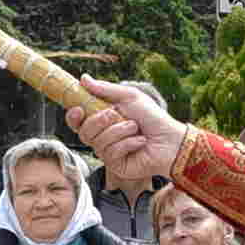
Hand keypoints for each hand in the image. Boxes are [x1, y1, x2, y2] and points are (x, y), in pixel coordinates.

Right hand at [66, 78, 188, 183]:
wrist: (171, 139)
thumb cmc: (152, 117)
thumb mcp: (129, 97)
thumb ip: (106, 89)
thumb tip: (83, 78)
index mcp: (103, 121)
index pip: (78, 122)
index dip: (73, 117)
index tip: (78, 109)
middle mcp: (103, 138)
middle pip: (84, 132)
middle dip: (99, 121)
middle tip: (115, 114)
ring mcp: (109, 153)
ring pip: (98, 142)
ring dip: (119, 131)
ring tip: (136, 128)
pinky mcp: (117, 166)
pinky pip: (111, 153)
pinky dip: (127, 143)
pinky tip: (140, 142)